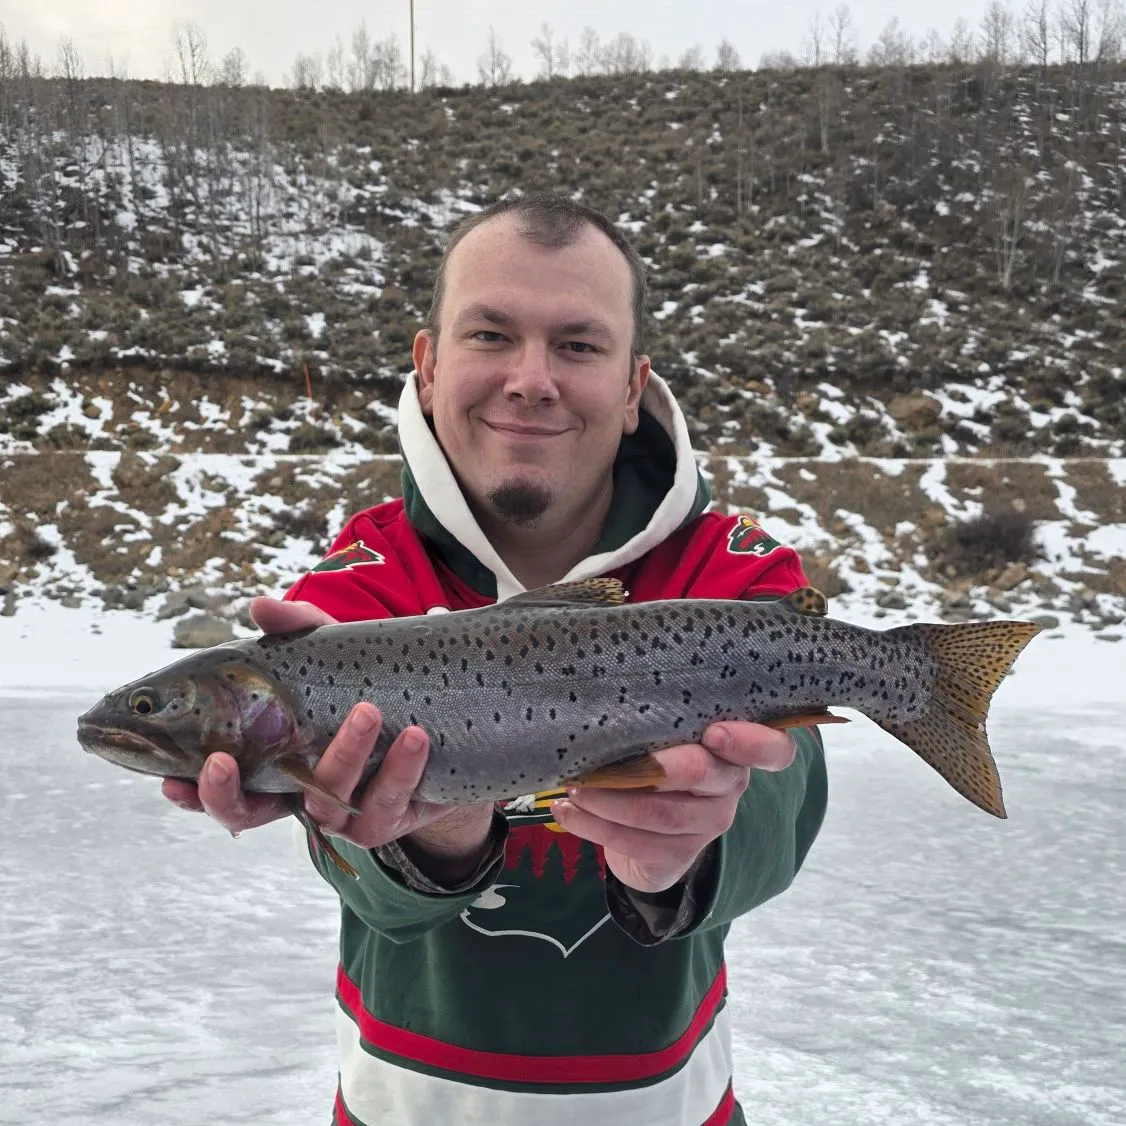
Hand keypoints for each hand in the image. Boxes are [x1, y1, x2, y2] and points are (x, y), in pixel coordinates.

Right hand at [163, 597, 493, 875]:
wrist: (441, 723)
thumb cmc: (364, 687)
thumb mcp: (332, 652)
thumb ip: (298, 628)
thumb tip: (259, 605)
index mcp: (270, 760)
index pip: (222, 784)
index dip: (194, 791)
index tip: (171, 780)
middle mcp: (296, 793)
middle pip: (247, 814)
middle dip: (228, 795)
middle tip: (220, 760)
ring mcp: (340, 812)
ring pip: (325, 801)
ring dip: (345, 755)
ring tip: (369, 711)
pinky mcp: (387, 817)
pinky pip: (387, 802)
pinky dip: (401, 768)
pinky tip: (414, 736)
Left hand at [550, 722, 796, 893]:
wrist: (646, 831)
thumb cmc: (656, 757)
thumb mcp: (665, 733)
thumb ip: (660, 712)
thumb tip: (611, 673)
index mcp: (736, 749)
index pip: (774, 749)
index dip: (752, 742)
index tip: (714, 733)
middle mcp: (729, 787)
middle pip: (706, 775)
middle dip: (661, 768)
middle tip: (617, 762)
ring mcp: (706, 825)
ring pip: (662, 814)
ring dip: (610, 800)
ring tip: (574, 787)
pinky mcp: (676, 856)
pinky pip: (635, 843)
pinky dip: (594, 825)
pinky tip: (566, 811)